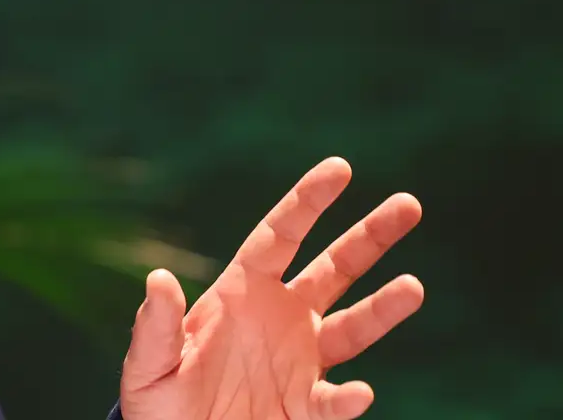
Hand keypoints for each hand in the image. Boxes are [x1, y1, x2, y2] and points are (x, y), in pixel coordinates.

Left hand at [119, 157, 423, 419]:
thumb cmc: (158, 405)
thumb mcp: (147, 366)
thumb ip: (154, 326)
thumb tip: (157, 279)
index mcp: (240, 293)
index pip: (280, 237)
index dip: (308, 202)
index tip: (340, 168)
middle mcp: (280, 318)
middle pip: (334, 268)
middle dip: (370, 237)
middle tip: (409, 203)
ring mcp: (301, 361)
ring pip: (353, 327)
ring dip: (383, 309)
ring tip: (414, 287)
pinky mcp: (308, 407)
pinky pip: (335, 400)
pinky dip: (348, 398)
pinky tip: (359, 392)